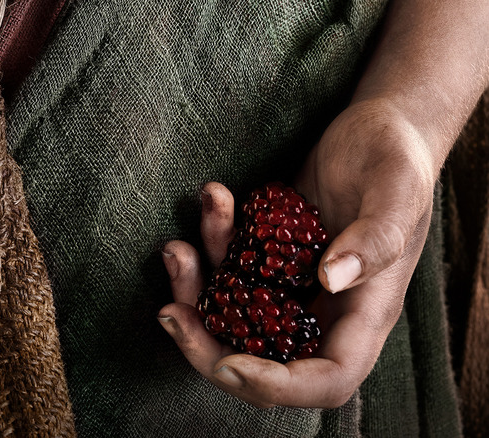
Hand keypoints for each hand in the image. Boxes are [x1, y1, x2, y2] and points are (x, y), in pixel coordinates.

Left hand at [158, 100, 435, 407]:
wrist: (379, 127)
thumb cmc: (396, 156)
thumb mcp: (396, 190)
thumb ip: (375, 238)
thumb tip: (330, 280)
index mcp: (366, 311)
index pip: (328, 379)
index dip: (277, 384)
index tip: (230, 362)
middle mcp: (325, 309)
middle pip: (264, 362)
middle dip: (208, 348)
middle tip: (170, 313)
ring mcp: (292, 287)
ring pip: (233, 318)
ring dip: (196, 290)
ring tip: (177, 247)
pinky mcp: (269, 260)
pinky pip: (228, 272)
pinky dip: (208, 248)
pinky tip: (210, 202)